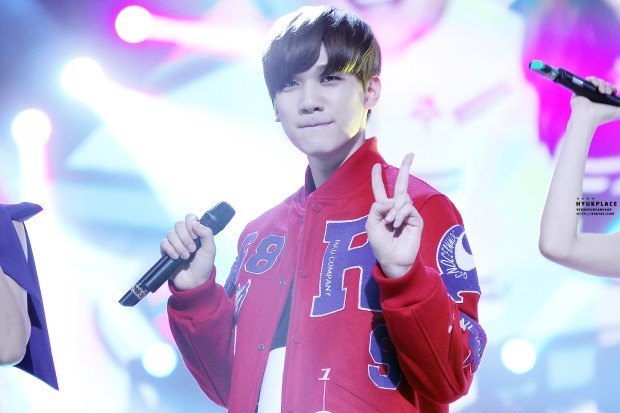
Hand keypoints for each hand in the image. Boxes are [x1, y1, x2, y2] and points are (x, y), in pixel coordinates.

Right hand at [160, 214, 215, 289]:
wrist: (195, 282)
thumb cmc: (204, 265)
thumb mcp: (210, 249)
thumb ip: (206, 233)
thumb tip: (195, 223)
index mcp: (195, 232)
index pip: (189, 218)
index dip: (191, 224)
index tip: (196, 236)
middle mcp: (184, 235)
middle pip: (178, 224)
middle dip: (186, 237)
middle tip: (193, 249)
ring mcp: (174, 243)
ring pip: (171, 234)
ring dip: (180, 246)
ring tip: (186, 257)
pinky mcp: (166, 251)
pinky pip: (164, 243)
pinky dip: (171, 250)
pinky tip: (176, 257)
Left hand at [366, 154, 423, 278]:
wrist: (393, 259)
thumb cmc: (380, 244)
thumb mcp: (371, 224)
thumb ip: (377, 207)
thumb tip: (392, 200)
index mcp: (383, 209)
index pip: (380, 190)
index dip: (378, 178)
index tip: (377, 165)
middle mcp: (396, 208)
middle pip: (401, 184)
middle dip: (405, 168)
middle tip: (410, 153)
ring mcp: (407, 213)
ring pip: (401, 198)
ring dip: (393, 210)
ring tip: (391, 224)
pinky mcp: (416, 219)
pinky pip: (407, 207)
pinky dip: (400, 214)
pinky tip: (397, 225)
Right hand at [570, 76, 619, 125]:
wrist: (588, 116)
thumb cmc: (602, 115)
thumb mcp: (618, 112)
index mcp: (602, 101)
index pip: (608, 89)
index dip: (611, 88)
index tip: (613, 91)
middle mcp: (594, 97)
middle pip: (603, 84)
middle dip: (607, 86)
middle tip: (606, 93)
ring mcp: (586, 93)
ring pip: (596, 81)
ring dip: (601, 83)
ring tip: (601, 90)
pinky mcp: (579, 90)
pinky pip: (587, 80)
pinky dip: (592, 79)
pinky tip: (595, 84)